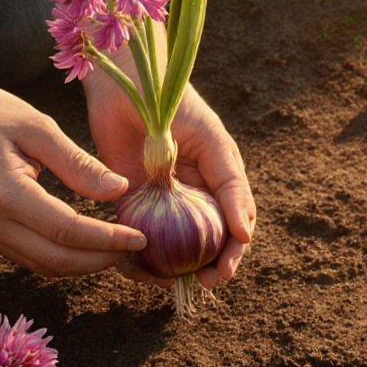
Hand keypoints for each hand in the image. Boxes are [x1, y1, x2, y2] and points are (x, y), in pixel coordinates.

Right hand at [0, 78, 146, 276]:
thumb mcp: (36, 126)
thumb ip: (78, 163)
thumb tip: (119, 190)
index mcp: (5, 195)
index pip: (69, 232)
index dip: (109, 239)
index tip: (141, 235)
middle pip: (57, 261)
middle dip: (101, 260)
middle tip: (135, 247)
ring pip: (43, 266)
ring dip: (83, 264)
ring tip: (117, 247)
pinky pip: (27, 257)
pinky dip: (60, 257)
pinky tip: (85, 243)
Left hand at [84, 71, 255, 288]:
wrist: (124, 84)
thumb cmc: (174, 103)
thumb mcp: (211, 141)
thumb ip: (228, 182)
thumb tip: (243, 230)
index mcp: (219, 180)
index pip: (236, 225)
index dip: (234, 253)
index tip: (224, 271)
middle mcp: (194, 194)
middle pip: (208, 243)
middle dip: (209, 269)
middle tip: (204, 283)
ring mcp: (163, 200)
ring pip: (173, 248)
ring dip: (172, 270)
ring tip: (166, 281)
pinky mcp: (131, 201)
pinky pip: (138, 237)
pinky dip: (137, 257)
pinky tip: (133, 269)